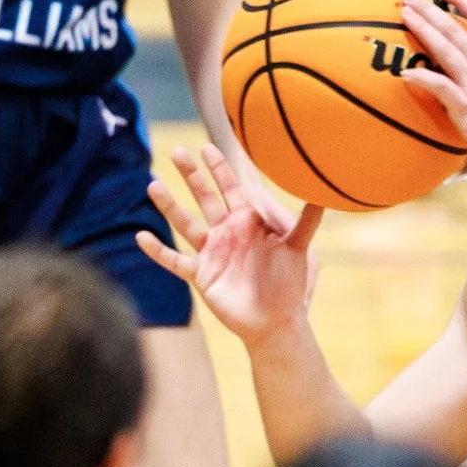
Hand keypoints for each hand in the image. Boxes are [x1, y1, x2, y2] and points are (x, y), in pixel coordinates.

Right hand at [139, 145, 324, 345]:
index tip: (207, 146)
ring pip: (186, 224)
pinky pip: (176, 261)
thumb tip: (325, 194)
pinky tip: (141, 237)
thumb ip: (307, 221)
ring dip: (170, 206)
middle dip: (192, 176)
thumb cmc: (288, 284)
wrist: (276, 321)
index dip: (219, 168)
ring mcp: (211, 253)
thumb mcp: (299, 249)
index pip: (231, 187)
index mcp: (248, 222)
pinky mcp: (202, 276)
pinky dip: (159, 251)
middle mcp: (226, 233)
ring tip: (152, 185)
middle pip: (205, 197)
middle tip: (176, 151)